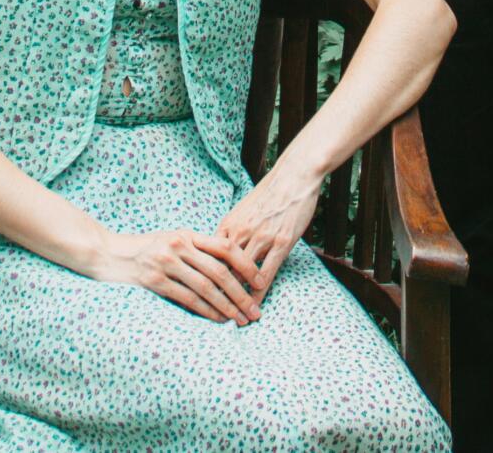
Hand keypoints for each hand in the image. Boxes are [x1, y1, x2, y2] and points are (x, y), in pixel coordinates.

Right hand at [90, 228, 264, 323]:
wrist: (106, 253)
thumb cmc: (143, 249)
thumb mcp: (171, 240)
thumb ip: (196, 249)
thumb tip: (228, 268)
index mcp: (187, 234)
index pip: (225, 247)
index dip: (246, 265)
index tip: (261, 282)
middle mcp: (179, 245)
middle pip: (220, 271)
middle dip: (241, 293)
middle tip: (256, 310)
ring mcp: (166, 262)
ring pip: (206, 287)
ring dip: (227, 306)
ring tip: (241, 320)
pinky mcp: (154, 280)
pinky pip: (187, 299)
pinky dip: (205, 311)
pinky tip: (217, 321)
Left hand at [214, 167, 322, 307]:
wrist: (293, 176)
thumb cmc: (268, 193)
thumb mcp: (243, 210)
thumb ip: (232, 231)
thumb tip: (222, 250)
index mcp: (227, 224)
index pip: (208, 258)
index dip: (203, 279)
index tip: (199, 297)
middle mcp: (240, 232)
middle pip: (221, 269)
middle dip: (217, 294)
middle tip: (214, 316)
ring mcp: (261, 238)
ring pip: (242, 274)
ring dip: (238, 298)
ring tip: (236, 317)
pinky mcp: (281, 242)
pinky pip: (266, 272)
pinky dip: (259, 291)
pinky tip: (256, 303)